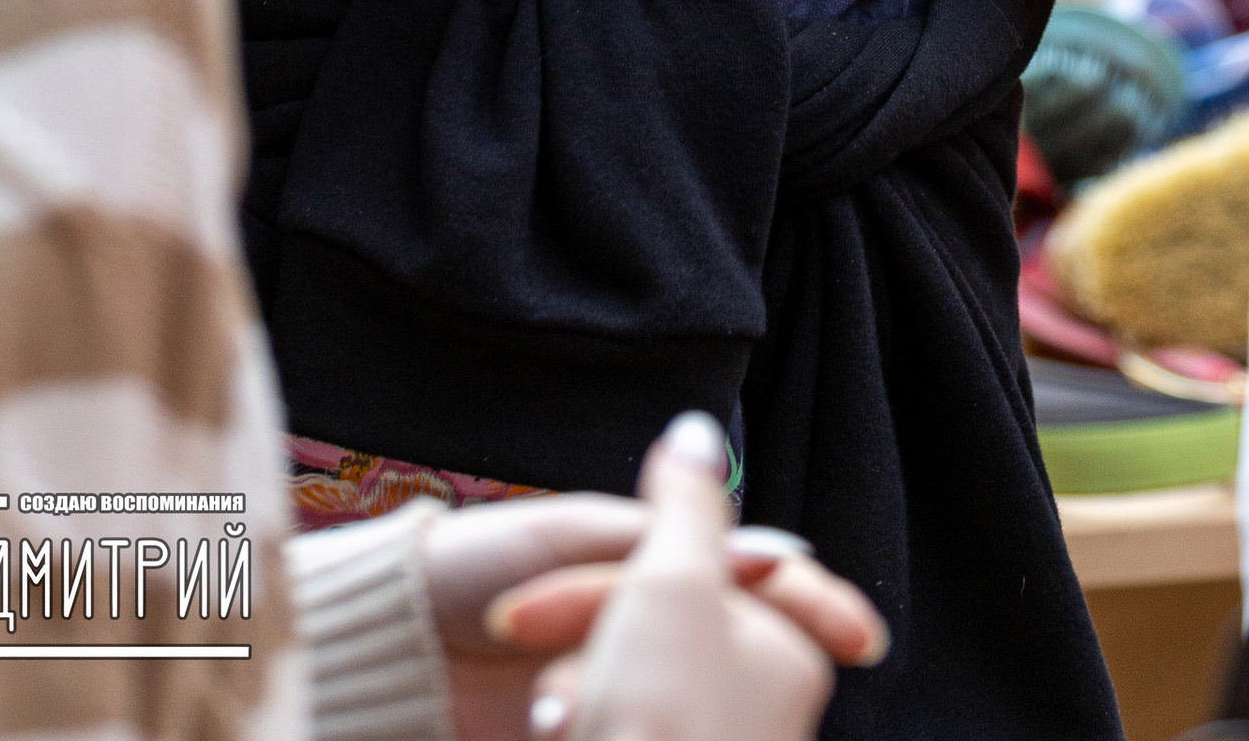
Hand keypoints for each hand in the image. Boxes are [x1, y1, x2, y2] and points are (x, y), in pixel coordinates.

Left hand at [490, 415, 886, 738]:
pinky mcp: (590, 727)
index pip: (747, 575)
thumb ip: (661, 534)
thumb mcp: (572, 538)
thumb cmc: (477, 575)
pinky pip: (640, 726)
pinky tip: (587, 724)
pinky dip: (632, 725)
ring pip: (687, 692)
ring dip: (672, 700)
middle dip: (753, 657)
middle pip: (730, 641)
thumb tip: (762, 527)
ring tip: (585, 704)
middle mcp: (642, 623)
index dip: (806, 601)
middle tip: (769, 673)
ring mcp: (618, 681)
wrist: (391, 648)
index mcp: (645, 563)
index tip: (858, 634)